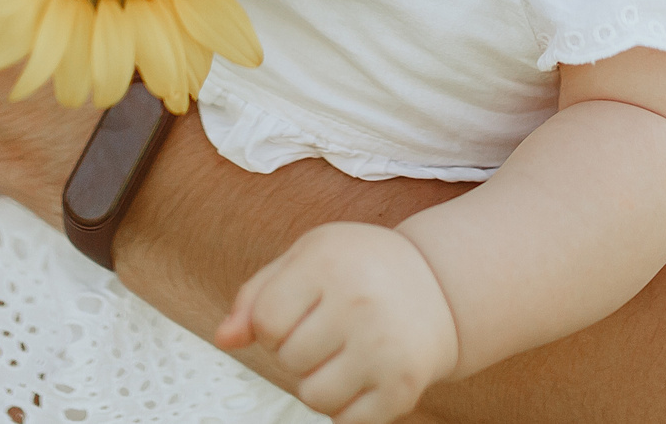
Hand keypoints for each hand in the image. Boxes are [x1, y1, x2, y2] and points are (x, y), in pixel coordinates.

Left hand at [215, 221, 459, 423]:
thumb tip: (225, 338)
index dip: (273, 323)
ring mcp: (384, 348)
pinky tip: (363, 373)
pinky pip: (346, 421)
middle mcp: (359, 303)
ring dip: (319, 381)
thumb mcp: (309, 257)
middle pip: (287, 359)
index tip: (298, 310)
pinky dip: (347, 406)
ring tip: (343, 353)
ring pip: (313, 396)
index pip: (266, 320)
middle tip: (328, 329)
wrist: (440, 285)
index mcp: (329, 263)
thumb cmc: (364, 268)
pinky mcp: (402, 387)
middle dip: (298, 350)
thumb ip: (258, 293)